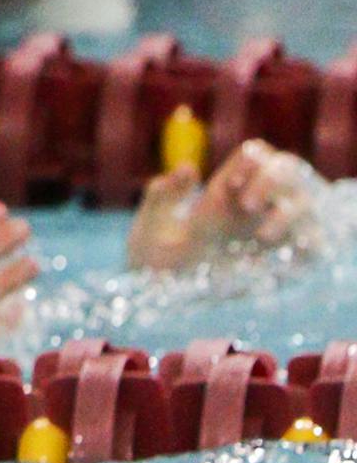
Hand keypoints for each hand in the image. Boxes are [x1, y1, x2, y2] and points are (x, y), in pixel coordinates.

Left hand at [128, 139, 320, 270]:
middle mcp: (253, 207)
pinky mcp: (282, 263)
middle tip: (248, 204)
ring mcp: (272, 232)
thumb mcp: (149, 227)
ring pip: (305, 204)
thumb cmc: (151, 262)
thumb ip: (162, 195)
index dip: (251, 161)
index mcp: (225, 191)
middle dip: (273, 180)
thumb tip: (189, 168)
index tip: (231, 184)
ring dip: (291, 212)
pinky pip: (313, 246)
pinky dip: (309, 244)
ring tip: (263, 235)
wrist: (155, 305)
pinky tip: (282, 256)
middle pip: (287, 171)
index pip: (255, 157)